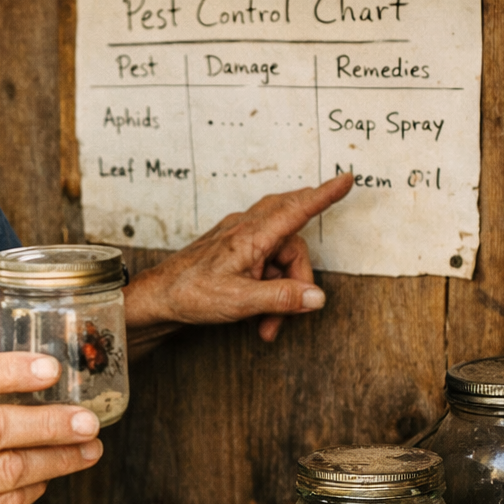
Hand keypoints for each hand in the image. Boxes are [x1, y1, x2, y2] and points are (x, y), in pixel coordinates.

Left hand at [124, 173, 352, 350]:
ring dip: (281, 293)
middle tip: (297, 308)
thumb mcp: (240, 301)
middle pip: (293, 243)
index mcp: (251, 235)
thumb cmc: (190, 294)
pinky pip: (265, 264)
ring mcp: (240, 238)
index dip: (324, 195)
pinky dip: (268, 289)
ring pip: (279, 259)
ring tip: (268, 325)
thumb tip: (316, 297)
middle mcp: (247, 229)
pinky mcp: (235, 250)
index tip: (346, 178)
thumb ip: (281, 298)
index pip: (296, 209)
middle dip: (298, 278)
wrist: (158, 298)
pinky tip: (258, 314)